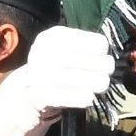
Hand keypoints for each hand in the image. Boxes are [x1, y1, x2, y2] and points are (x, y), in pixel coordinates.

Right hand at [0, 25, 122, 135]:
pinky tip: (88, 96)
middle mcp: (43, 53)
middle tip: (107, 70)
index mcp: (51, 38)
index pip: (88, 40)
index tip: (103, 52)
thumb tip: (109, 57)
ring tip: (101, 83)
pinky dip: (85, 97)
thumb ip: (85, 48)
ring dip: (97, 82)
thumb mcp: (64, 50)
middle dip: (102, 66)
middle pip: (87, 60)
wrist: (25, 93)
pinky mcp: (42, 96)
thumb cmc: (53, 67)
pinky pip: (74, 97)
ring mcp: (41, 75)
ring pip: (82, 78)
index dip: (100, 47)